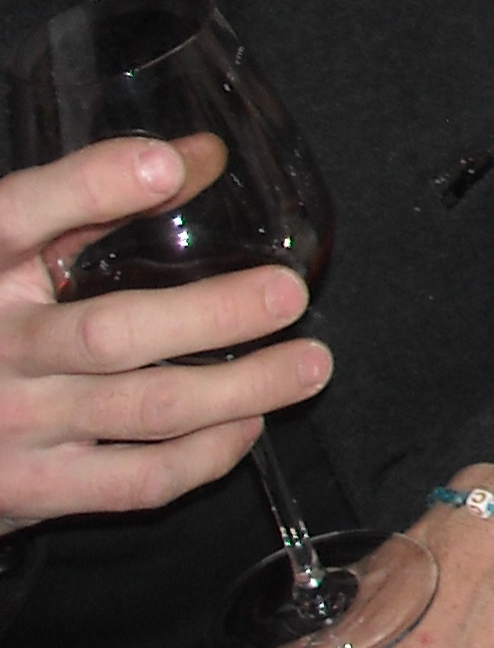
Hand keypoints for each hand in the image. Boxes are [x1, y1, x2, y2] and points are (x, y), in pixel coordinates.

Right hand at [0, 137, 328, 533]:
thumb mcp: (11, 258)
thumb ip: (90, 202)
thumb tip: (201, 156)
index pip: (21, 214)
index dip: (92, 186)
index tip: (165, 166)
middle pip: (111, 332)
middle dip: (214, 314)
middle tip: (288, 294)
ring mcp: (9, 424)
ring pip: (146, 408)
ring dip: (243, 388)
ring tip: (309, 364)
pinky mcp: (31, 490)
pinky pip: (139, 481)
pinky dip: (207, 453)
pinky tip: (247, 423)